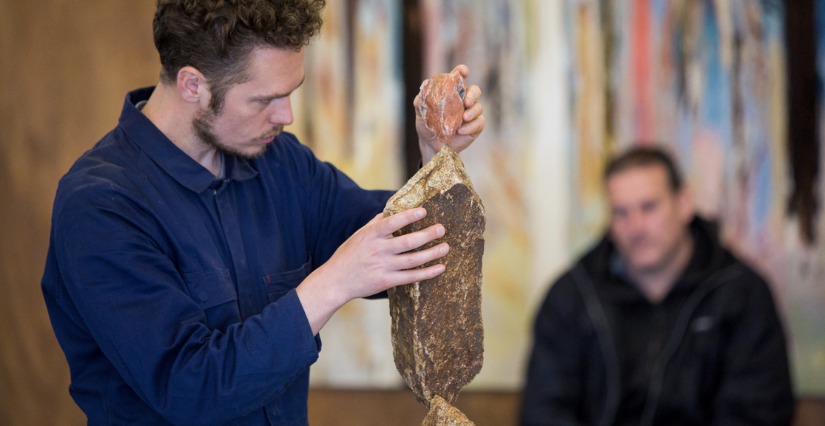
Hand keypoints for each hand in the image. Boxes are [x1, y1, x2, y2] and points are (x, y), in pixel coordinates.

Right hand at [296, 208, 448, 334]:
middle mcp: (378, 250)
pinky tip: (440, 268)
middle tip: (442, 229)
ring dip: (432, 253)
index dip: (409, 216)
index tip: (424, 211)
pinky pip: (411, 277)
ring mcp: (383, 267)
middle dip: (428, 235)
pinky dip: (427, 273)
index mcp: (371, 235)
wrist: (336, 281)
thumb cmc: (348, 255)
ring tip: (445, 247)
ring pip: (413, 260)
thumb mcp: (358, 235)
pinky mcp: (386, 281)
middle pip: (408, 242)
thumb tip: (391, 211)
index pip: (392, 222)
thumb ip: (376, 224)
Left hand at [415, 64, 485, 163]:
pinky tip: (460, 131)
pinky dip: (471, 127)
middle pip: (475, 91)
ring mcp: (471, 114)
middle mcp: (463, 101)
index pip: (459, 78)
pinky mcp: (475, 127)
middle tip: (466, 102)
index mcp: (452, 93)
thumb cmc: (428, 126)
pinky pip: (479, 123)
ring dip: (473, 112)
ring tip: (463, 119)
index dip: (462, 71)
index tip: (463, 71)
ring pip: (479, 107)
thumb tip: (420, 97)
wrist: (432, 146)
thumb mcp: (421, 115)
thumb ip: (420, 104)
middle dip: (472, 95)